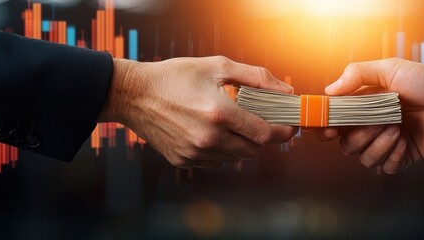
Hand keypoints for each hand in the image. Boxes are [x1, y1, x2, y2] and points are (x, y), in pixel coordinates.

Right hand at [99, 56, 297, 167]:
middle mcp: (209, 138)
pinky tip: (208, 130)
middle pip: (252, 150)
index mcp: (220, 113)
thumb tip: (286, 91)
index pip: (265, 134)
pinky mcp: (183, 160)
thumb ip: (257, 77)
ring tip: (228, 122)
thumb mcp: (218, 66)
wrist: (134, 94)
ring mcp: (195, 152)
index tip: (289, 126)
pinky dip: (219, 149)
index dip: (282, 132)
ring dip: (239, 143)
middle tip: (259, 121)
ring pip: (234, 157)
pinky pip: (214, 161)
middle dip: (261, 137)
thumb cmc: (177, 76)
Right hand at [314, 58, 423, 173]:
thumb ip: (358, 74)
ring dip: (377, 145)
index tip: (328, 129)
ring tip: (396, 129)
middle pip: (346, 143)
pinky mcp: (403, 158)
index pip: (336, 121)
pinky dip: (392, 157)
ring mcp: (388, 143)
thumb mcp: (391, 68)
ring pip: (364, 158)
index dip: (327, 127)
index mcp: (365, 105)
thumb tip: (329, 90)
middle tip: (378, 122)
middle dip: (359, 135)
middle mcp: (373, 126)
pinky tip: (404, 142)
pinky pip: (384, 168)